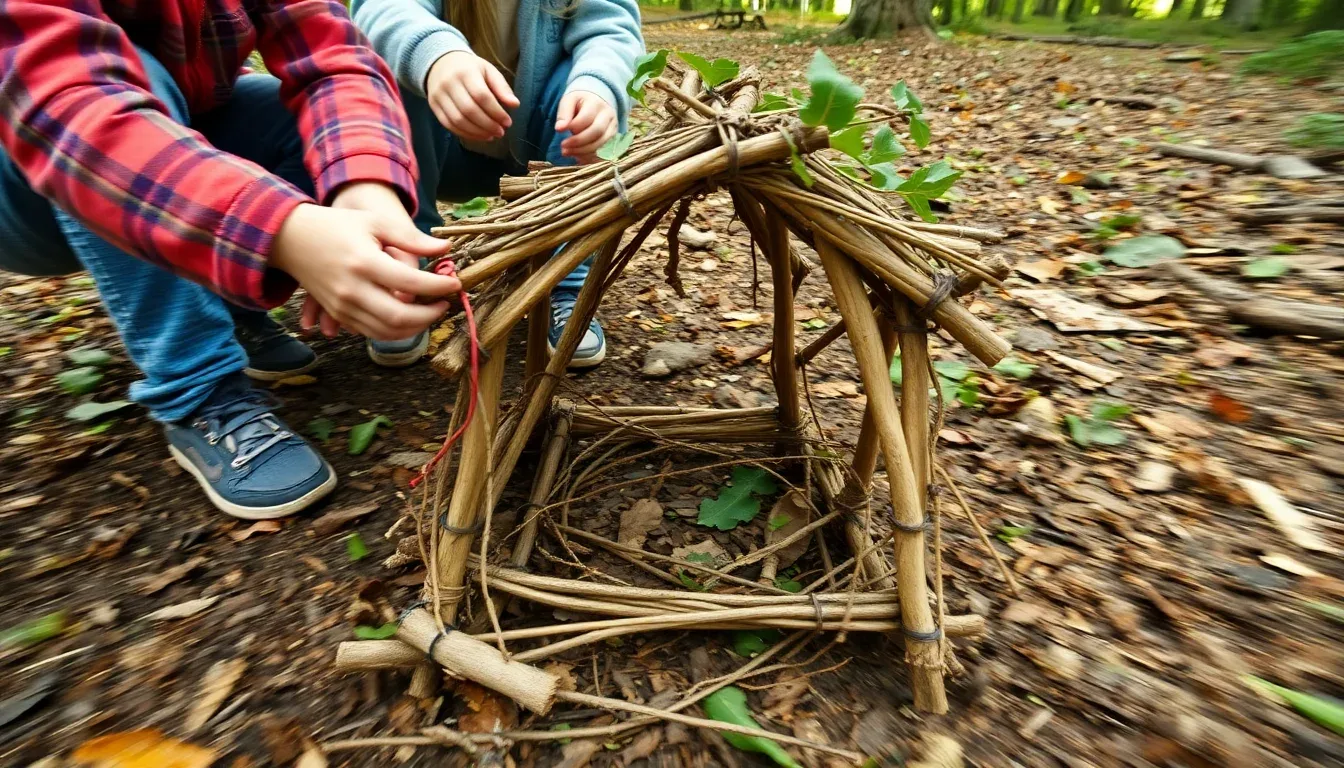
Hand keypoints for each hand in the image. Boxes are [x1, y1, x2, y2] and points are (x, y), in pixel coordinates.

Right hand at [270, 192, 456, 340]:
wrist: (290, 238)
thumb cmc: (337, 225)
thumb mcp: (375, 222)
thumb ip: (412, 237)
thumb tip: (447, 248)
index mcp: (365, 262)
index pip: (412, 283)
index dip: (439, 287)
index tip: (455, 283)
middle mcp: (353, 290)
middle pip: (400, 317)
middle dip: (430, 315)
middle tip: (445, 304)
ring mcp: (343, 306)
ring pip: (387, 332)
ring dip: (415, 328)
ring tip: (431, 312)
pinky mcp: (338, 315)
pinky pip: (371, 333)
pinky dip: (395, 332)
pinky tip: (409, 319)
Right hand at [426, 51, 519, 141]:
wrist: (440, 62)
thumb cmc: (470, 69)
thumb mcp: (488, 71)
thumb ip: (502, 87)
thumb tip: (515, 105)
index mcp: (466, 72)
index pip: (482, 96)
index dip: (496, 112)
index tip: (507, 122)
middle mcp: (449, 84)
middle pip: (469, 110)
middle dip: (487, 125)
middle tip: (500, 132)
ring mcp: (438, 95)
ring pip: (458, 120)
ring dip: (477, 132)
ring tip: (491, 136)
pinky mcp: (433, 106)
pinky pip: (449, 125)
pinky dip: (465, 134)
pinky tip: (478, 135)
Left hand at [555, 90, 617, 163]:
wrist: (596, 101)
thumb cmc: (579, 103)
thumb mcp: (569, 101)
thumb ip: (563, 113)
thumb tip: (559, 128)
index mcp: (596, 103)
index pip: (586, 118)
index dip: (572, 127)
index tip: (559, 131)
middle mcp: (608, 115)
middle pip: (597, 132)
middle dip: (578, 142)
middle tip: (563, 147)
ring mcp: (613, 128)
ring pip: (601, 143)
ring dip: (583, 151)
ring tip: (567, 152)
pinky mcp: (613, 138)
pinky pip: (603, 152)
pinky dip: (589, 157)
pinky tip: (577, 157)